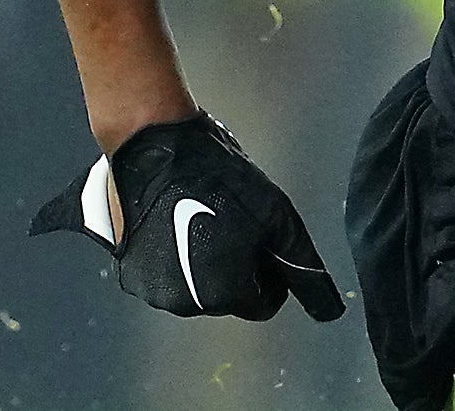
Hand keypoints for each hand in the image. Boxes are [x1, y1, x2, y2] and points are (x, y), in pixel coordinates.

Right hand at [31, 113, 345, 321]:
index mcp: (222, 293)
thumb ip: (300, 262)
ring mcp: (150, 290)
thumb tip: (326, 305)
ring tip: (207, 219)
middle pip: (227, 297)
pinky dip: (176, 258)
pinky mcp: (127, 272)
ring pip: (195, 288)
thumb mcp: (276, 214)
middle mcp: (182, 303)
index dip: (272, 274)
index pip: (262, 305)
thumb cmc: (218, 177)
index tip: (265, 243)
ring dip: (206, 264)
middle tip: (236, 225)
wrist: (155, 149)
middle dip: (238, 268)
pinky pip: (165, 276)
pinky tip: (177, 223)